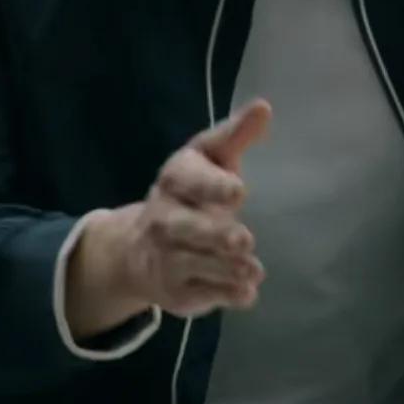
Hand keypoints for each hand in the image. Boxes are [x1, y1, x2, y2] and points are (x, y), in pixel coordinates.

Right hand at [69, 100, 270, 331]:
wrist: (139, 249)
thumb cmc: (191, 193)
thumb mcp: (210, 160)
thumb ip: (235, 137)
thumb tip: (264, 107)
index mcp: (174, 179)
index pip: (188, 179)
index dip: (211, 185)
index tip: (239, 190)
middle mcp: (163, 219)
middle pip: (184, 227)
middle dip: (213, 234)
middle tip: (243, 240)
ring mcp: (166, 257)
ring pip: (194, 264)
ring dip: (224, 269)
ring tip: (253, 270)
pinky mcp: (175, 290)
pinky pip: (200, 294)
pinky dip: (223, 296)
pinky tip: (246, 294)